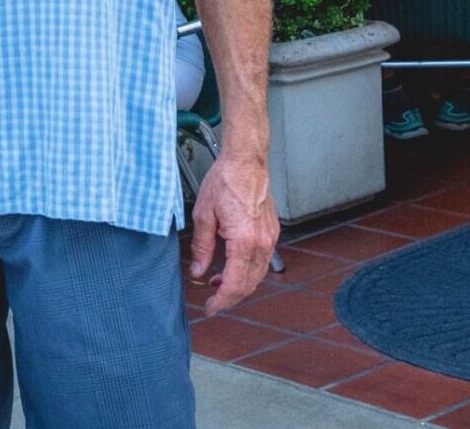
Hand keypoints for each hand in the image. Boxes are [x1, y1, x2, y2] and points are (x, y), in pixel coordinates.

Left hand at [189, 154, 279, 315]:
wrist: (245, 162)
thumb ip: (202, 247)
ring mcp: (270, 238)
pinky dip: (248, 270)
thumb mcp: (203, 215)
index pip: (235, 284)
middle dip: (231, 297)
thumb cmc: (225, 182)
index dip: (222, 300)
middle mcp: (262, 243)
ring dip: (239, 284)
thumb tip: (198, 271)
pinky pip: (262, 261)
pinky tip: (232, 266)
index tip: (210, 307)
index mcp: (244, 241)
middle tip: (213, 300)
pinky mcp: (271, 232)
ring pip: (258, 275)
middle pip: (249, 284)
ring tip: (218, 282)